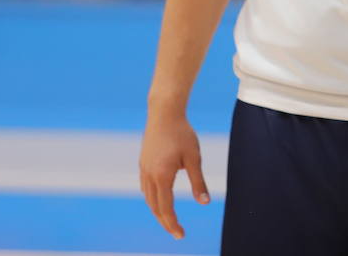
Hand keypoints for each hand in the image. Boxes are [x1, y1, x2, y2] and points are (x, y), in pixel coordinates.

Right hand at [139, 110, 210, 239]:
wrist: (164, 112)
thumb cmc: (182, 133)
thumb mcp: (194, 157)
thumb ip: (198, 181)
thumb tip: (204, 202)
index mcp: (162, 176)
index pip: (166, 208)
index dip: (172, 224)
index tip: (180, 235)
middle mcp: (149, 175)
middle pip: (155, 207)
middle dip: (165, 221)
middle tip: (176, 232)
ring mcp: (144, 168)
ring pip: (148, 198)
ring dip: (158, 211)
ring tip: (169, 219)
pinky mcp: (143, 162)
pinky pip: (145, 187)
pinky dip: (152, 198)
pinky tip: (160, 198)